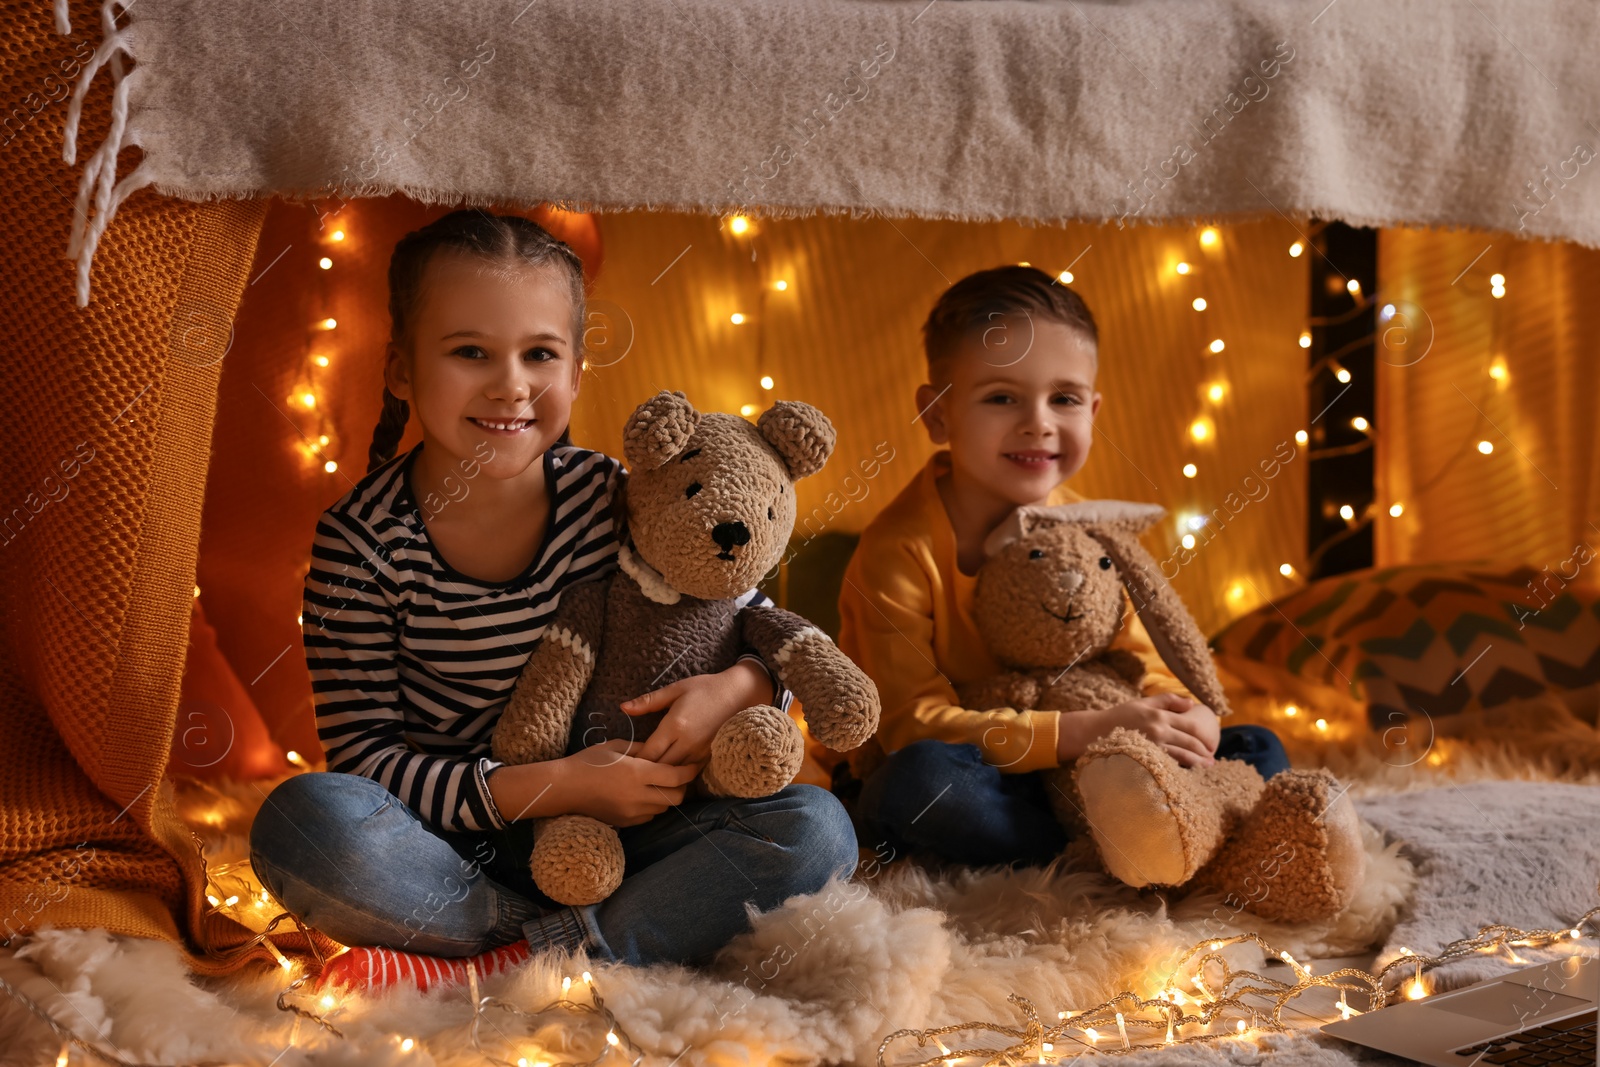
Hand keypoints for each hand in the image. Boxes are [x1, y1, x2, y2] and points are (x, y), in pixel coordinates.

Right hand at [555, 739, 701, 826]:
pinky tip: (645, 794)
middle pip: (676, 796)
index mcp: (637, 773)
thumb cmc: (588, 761)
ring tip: (661, 783)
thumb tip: (660, 749)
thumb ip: (642, 749)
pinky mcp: (625, 822)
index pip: (676, 776)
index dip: (690, 770)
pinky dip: (654, 806)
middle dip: (683, 786)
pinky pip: (649, 816)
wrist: (564, 788)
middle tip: (680, 774)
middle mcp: (638, 795)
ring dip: (668, 796)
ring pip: (664, 808)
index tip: (696, 762)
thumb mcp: (616, 746)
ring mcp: (632, 812)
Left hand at [620, 660, 774, 765]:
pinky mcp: (710, 756)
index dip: (635, 761)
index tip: (626, 760)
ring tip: (648, 774)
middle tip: (633, 771)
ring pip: (675, 774)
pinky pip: (689, 772)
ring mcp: (700, 751)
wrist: (739, 693)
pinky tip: (670, 771)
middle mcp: (687, 742)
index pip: (649, 753)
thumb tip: (623, 707)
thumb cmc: (705, 688)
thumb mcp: (675, 689)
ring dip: (662, 775)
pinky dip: (678, 773)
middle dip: (645, 771)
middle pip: (660, 768)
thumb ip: (648, 701)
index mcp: (674, 725)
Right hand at [1057, 693, 1218, 768]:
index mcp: (1159, 715)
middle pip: (1189, 742)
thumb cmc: (1119, 716)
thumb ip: (1167, 700)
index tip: (1211, 743)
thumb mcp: (1143, 702)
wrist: (1094, 731)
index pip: (1190, 725)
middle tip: (1212, 759)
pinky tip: (1188, 773)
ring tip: (1207, 768)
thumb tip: (1192, 703)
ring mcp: (1152, 745)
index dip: (1204, 736)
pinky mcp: (1146, 758)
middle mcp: (1158, 729)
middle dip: (1204, 752)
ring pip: (1182, 755)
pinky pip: (1168, 764)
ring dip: (1197, 763)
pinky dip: (1181, 768)